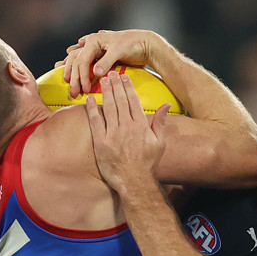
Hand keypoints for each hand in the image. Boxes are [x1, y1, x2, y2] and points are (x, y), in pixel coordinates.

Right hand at [55, 29, 159, 97]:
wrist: (144, 44)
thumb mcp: (119, 51)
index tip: (85, 90)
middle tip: (73, 93)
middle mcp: (92, 44)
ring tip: (67, 82)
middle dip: (74, 77)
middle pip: (77, 62)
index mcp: (94, 40)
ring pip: (78, 61)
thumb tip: (95, 72)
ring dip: (73, 72)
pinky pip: (84, 62)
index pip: (82, 60)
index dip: (82, 76)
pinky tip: (67, 66)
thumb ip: (107, 61)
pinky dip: (77, 67)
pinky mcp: (100, 57)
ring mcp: (95, 50)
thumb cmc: (133, 44)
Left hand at [85, 70, 168, 195]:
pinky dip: (93, 109)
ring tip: (102, 80)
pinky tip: (90, 100)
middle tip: (111, 73)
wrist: (135, 182)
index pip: (133, 101)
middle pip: (120, 100)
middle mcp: (127, 127)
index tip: (124, 77)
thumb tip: (167, 105)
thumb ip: (161, 122)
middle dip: (115, 84)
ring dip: (105, 92)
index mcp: (141, 126)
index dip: (128, 87)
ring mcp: (113, 134)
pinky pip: (96, 122)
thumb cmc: (147, 164)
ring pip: (109, 107)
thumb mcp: (159, 143)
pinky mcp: (101, 143)